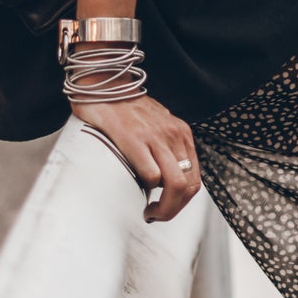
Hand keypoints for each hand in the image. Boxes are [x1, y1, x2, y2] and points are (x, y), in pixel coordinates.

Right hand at [70, 94, 201, 221]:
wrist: (103, 81)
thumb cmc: (124, 108)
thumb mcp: (155, 125)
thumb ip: (164, 147)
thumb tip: (162, 180)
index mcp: (181, 133)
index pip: (195, 179)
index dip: (182, 202)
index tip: (164, 208)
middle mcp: (174, 135)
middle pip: (189, 186)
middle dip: (174, 210)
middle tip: (156, 215)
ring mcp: (155, 137)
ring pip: (176, 185)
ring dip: (164, 207)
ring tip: (149, 211)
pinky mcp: (134, 138)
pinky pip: (151, 174)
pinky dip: (146, 189)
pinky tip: (135, 191)